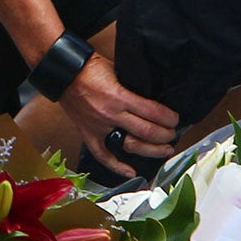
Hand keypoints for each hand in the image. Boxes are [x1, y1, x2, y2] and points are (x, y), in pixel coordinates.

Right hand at [58, 52, 179, 176]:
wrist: (64, 73)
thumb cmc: (90, 68)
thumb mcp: (117, 70)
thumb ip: (132, 86)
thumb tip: (151, 97)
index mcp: (119, 96)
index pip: (151, 112)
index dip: (168, 117)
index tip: (175, 119)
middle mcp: (111, 114)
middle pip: (145, 131)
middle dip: (165, 135)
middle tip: (173, 134)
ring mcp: (99, 126)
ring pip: (130, 145)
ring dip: (151, 150)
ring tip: (164, 150)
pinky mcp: (88, 133)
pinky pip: (102, 155)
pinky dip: (116, 166)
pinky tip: (131, 172)